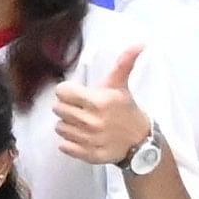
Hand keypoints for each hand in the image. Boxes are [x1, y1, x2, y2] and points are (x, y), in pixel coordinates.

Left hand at [56, 46, 153, 167]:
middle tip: (80, 108)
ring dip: (67, 124)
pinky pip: (64, 146)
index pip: (62, 92)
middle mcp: (92, 121)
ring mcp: (90, 139)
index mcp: (98, 102)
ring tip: (82, 122)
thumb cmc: (126, 110)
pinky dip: (69, 142)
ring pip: (59, 127)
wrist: (141, 141)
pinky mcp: (88, 154)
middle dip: (67, 107)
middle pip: (58, 109)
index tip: (77, 94)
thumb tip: (140, 43)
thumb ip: (124, 63)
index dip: (68, 91)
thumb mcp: (122, 86)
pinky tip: (81, 136)